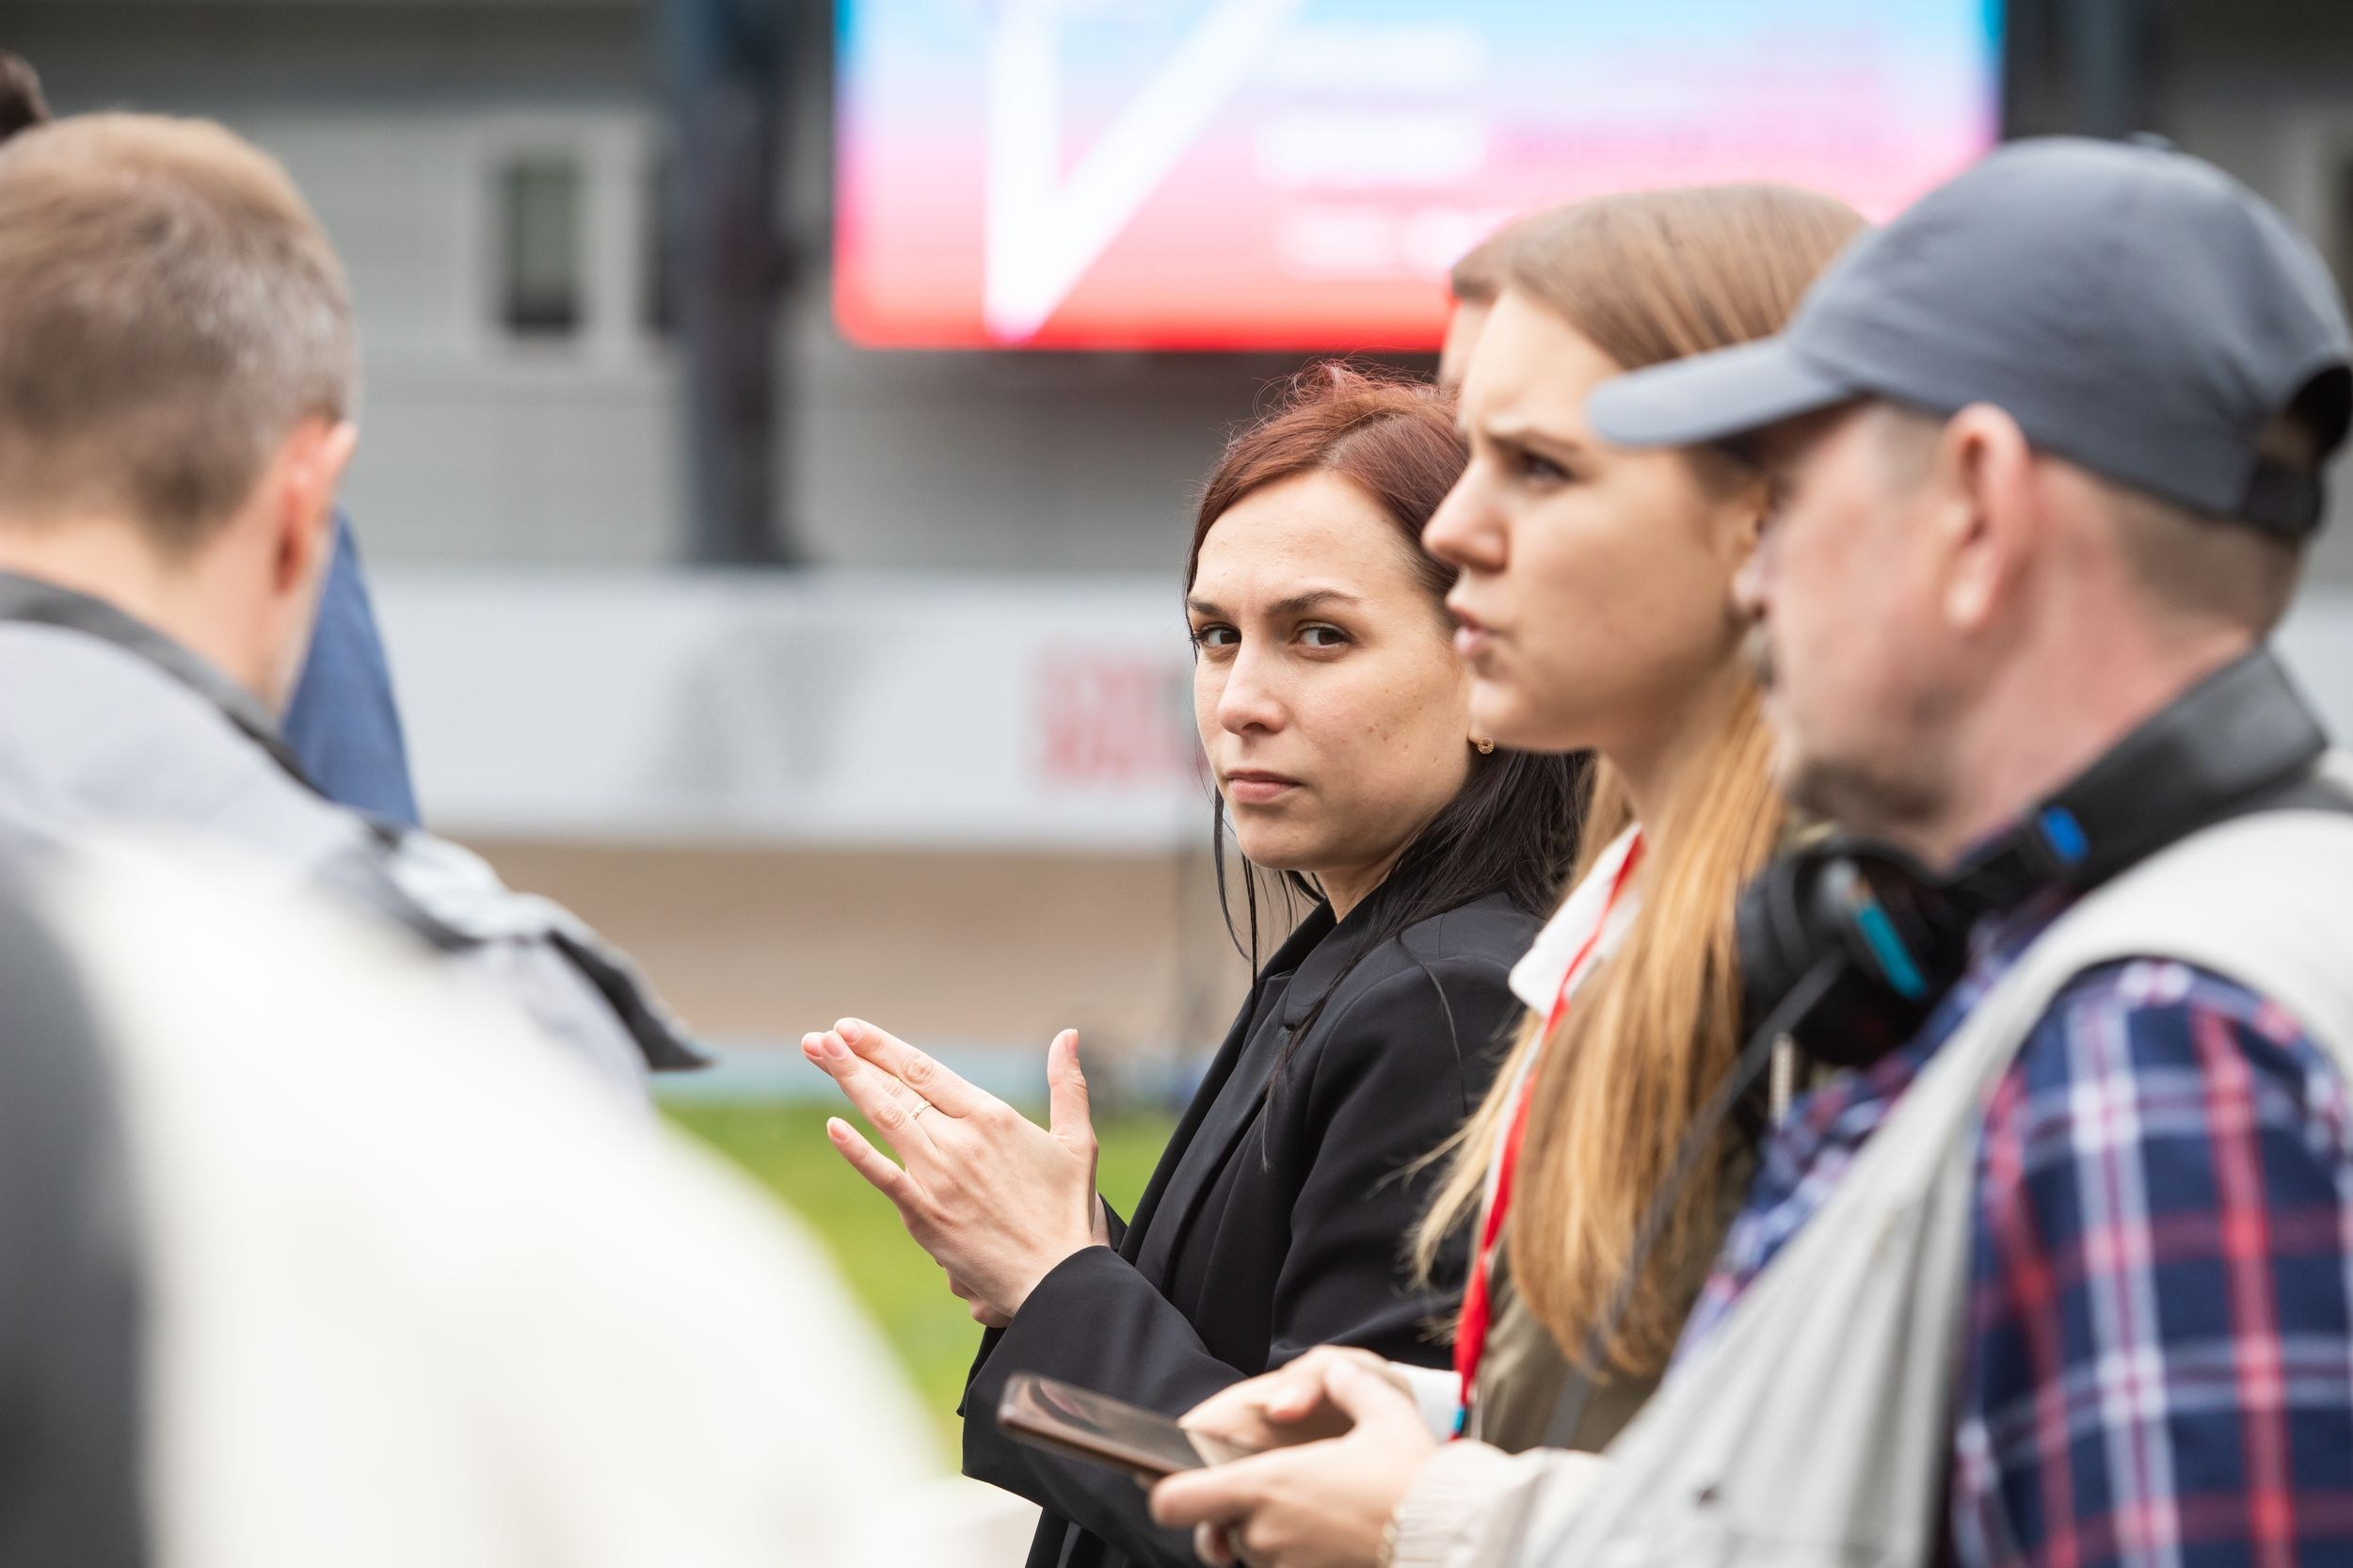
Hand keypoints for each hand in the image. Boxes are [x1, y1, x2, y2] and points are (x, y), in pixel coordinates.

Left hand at [802, 1017, 1105, 1321]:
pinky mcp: (925, 1215)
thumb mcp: (1077, 1141)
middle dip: (853, 1058)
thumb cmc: (1070, 1214)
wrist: (1061, 1280)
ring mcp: (939, 1177)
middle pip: (898, 1088)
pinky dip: (856, 1151)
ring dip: (848, 1083)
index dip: (883, 1046)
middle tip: (819, 1036)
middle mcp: (961, 1140)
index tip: (851, 1028)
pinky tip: (832, 1126)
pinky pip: (883, 1176)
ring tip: (817, 1054)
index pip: (925, 1070)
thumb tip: (1069, 1034)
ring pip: (886, 1119)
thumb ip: (1067, 1085)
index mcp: (993, 1117)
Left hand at [1152, 1360, 1436, 1567]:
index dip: (1170, 1493)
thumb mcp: (1386, 1412)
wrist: (1459, 1541)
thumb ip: (1348, 1382)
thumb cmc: (1417, 1478)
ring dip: (1275, 1540)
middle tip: (1290, 1499)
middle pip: (1222, 1530)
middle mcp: (1266, 1535)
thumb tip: (1334, 1373)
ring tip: (1325, 1519)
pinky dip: (1303, 1559)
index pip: (1173, 1501)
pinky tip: (1338, 1543)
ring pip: (1256, 1556)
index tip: (1187, 1484)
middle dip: (1242, 1517)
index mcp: (1267, 1486)